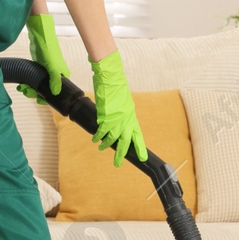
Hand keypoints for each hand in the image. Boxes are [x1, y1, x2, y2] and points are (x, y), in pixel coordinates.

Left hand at [17, 13, 69, 105]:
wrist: (40, 37)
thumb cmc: (49, 50)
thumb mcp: (53, 67)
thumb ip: (55, 80)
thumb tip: (55, 93)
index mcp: (62, 76)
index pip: (57, 92)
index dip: (47, 98)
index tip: (38, 100)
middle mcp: (55, 76)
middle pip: (45, 91)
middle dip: (35, 94)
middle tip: (27, 92)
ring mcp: (45, 73)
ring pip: (38, 86)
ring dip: (29, 89)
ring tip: (22, 88)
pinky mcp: (37, 69)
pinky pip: (32, 80)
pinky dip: (27, 84)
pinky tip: (21, 84)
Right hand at [89, 50, 147, 166]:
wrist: (110, 76)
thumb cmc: (116, 88)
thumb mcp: (123, 103)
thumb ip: (123, 115)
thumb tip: (121, 124)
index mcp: (132, 115)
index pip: (138, 135)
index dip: (140, 147)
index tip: (142, 157)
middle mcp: (126, 118)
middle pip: (125, 141)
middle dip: (121, 154)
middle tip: (117, 163)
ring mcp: (116, 118)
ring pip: (112, 138)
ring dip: (106, 144)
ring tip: (101, 147)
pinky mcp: (106, 116)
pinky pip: (102, 131)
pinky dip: (98, 136)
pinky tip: (95, 138)